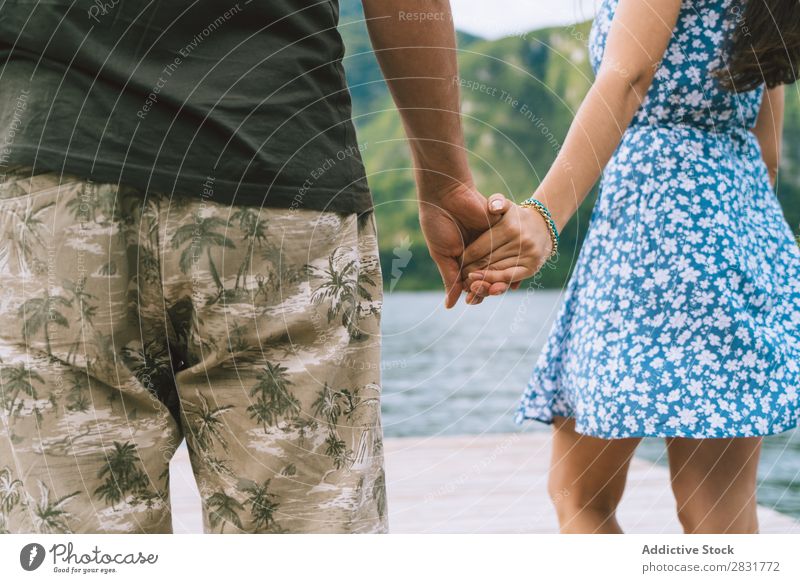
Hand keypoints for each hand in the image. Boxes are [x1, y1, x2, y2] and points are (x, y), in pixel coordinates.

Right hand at [418, 183, 502, 308]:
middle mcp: (476, 253)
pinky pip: (509, 250)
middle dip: (485, 287)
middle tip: (484, 293)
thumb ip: (450, 279)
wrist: (446, 194)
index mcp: (460, 259)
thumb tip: (450, 305)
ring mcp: (489, 242)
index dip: (472, 291)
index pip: (470, 281)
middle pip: (486, 276)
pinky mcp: (500, 230)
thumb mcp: (442, 254)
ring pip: (498, 267)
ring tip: (495, 286)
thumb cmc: (438, 224)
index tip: (472, 300)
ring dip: (498, 279)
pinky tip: (512, 274)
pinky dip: (511, 263)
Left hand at [460, 193, 553, 303]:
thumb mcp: (507, 204)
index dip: (467, 257)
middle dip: (472, 271)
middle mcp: (520, 241)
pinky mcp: (532, 266)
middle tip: (460, 278)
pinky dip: (497, 283)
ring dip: (482, 281)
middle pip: (488, 261)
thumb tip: (492, 208)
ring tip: (469, 286)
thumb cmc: (516, 216)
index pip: (481, 247)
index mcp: (509, 227)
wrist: (543, 226)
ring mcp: (528, 255)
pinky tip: (486, 288)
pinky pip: (511, 277)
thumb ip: (497, 201)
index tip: (457, 262)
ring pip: (499, 271)